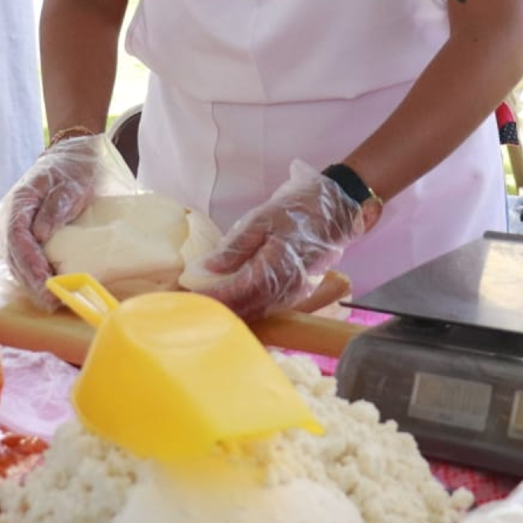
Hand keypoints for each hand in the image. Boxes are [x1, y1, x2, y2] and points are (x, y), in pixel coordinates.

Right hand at [2, 135, 106, 309]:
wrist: (70, 158)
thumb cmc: (72, 169)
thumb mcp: (70, 182)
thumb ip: (55, 206)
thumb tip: (41, 234)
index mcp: (20, 203)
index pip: (18, 237)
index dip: (30, 261)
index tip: (44, 279)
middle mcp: (12, 219)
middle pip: (14, 256)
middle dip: (31, 281)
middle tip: (50, 301)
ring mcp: (17, 230)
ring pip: (17, 263)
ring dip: (32, 284)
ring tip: (50, 302)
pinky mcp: (27, 239)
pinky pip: (25, 262)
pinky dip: (34, 278)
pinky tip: (48, 291)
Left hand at [196, 161, 363, 321]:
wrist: (336, 211)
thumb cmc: (297, 210)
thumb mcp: (260, 220)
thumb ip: (234, 248)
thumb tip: (205, 269)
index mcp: (275, 268)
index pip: (234, 292)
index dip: (209, 295)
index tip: (187, 291)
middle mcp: (285, 289)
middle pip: (243, 308)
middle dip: (216, 305)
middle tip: (190, 297)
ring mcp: (293, 294)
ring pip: (255, 311)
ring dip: (230, 308)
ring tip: (205, 298)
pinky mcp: (296, 294)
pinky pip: (266, 307)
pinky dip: (246, 305)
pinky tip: (231, 298)